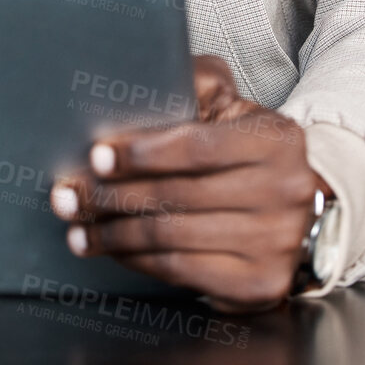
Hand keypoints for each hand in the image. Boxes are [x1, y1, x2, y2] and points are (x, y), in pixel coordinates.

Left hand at [50, 55, 328, 309]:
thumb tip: (137, 79)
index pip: (197, 147)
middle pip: (177, 196)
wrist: (298, 207)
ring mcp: (275, 243)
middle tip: (67, 194)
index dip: (142, 154)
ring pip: (172, 237)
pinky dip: (137, 260)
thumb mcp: (231, 106)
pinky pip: (182, 272)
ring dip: (114, 233)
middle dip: (111, 196)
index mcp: (276, 141)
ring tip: (78, 226)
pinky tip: (112, 249)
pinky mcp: (260, 285)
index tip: (97, 156)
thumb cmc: (248, 151)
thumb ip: (193, 85)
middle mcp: (284, 193)